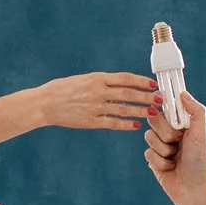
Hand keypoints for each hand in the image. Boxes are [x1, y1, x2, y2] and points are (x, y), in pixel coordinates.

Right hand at [32, 72, 159, 131]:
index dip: (141, 81)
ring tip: (154, 113)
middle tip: (161, 99)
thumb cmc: (63, 89)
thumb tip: (121, 84)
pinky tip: (136, 125)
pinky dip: (126, 124)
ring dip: (141, 111)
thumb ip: (102, 82)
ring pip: (124, 109)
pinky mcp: (91, 121)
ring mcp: (95, 108)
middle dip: (147, 97)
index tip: (153, 84)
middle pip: (129, 94)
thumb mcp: (83, 79)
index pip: (125, 78)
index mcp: (97, 79)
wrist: (45, 103)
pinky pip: (113, 123)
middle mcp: (98, 92)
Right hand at [143, 89, 205, 203]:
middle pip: (154, 119)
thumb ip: (196, 112)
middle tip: (177, 140)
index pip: (168, 106)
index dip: (164, 104)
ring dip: (163, 149)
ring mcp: (161, 145)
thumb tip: (183, 93)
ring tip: (175, 158)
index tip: (159, 100)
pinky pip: (147, 152)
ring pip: (148, 136)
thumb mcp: (201, 135)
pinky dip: (160, 162)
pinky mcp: (153, 159)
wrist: (191, 191)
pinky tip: (170, 168)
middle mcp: (171, 132)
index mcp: (183, 124)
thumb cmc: (199, 163)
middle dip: (165, 131)